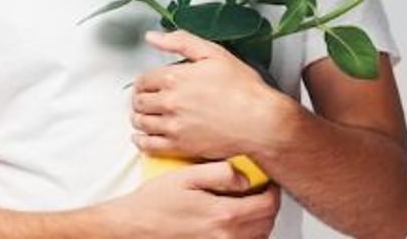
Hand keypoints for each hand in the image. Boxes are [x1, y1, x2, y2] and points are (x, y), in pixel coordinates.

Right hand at [103, 161, 279, 238]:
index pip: (267, 205)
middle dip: (267, 206)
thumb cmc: (154, 203)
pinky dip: (246, 237)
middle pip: (266, 223)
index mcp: (224, 215)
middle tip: (259, 192)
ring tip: (248, 207)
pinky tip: (234, 225)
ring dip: (259, 223)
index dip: (273, 191)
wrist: (133, 228)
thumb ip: (220, 173)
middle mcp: (226, 237)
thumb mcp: (186, 177)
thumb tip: (245, 177)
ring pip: (258, 238)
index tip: (268, 183)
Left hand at [132, 30, 290, 160]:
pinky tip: (144, 137)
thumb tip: (152, 37)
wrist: (260, 122)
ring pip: (140, 123)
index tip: (148, 86)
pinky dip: (141, 141)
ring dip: (140, 119)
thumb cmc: (243, 88)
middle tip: (147, 101)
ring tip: (146, 117)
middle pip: (139, 102)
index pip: (142, 80)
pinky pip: (148, 146)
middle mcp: (170, 102)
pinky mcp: (180, 147)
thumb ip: (180, 42)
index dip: (144, 82)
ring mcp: (173, 126)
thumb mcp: (214, 53)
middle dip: (141, 100)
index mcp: (175, 77)